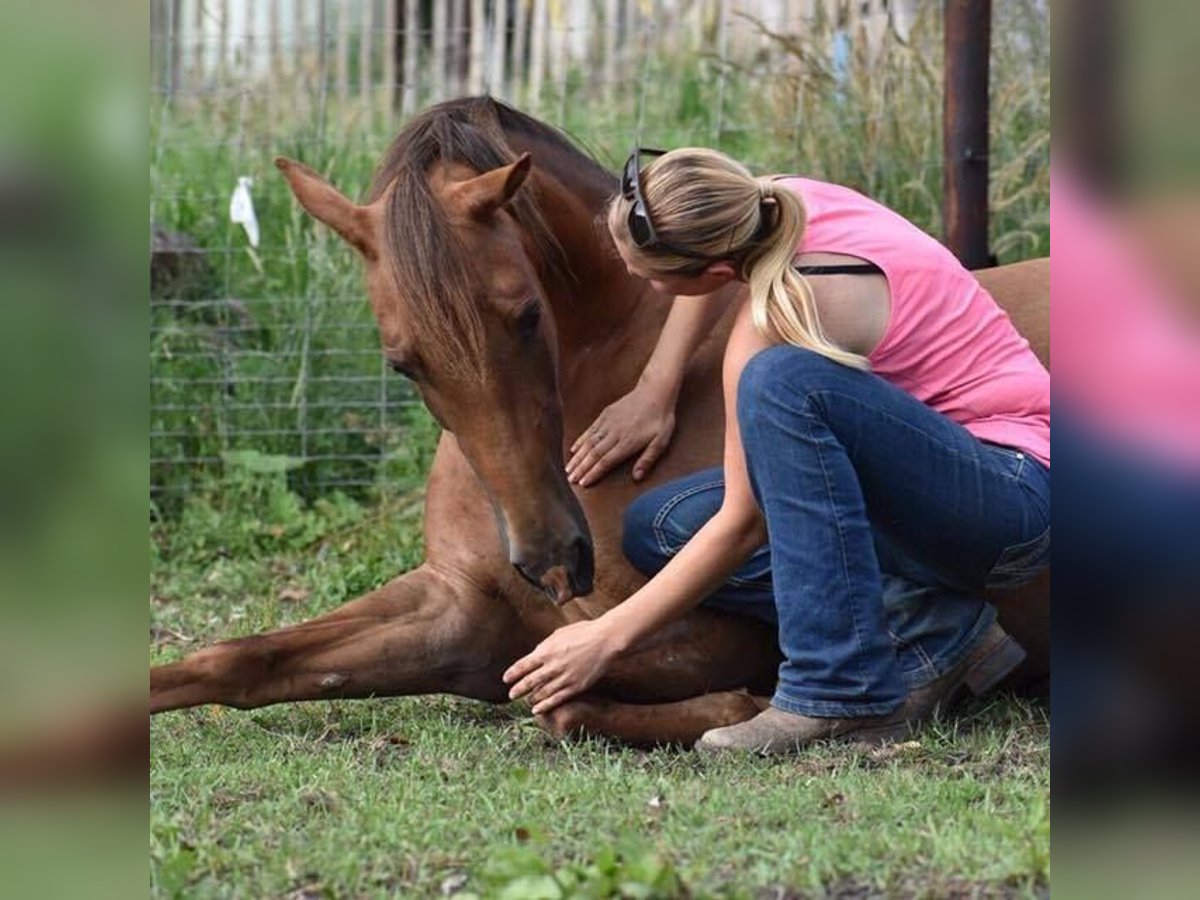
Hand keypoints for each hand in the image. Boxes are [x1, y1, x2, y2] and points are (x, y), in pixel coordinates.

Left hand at [503, 619, 618, 713]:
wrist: (606, 640)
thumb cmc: (583, 632)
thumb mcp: (559, 633)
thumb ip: (545, 645)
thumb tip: (535, 654)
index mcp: (546, 650)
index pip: (523, 665)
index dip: (513, 674)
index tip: (506, 679)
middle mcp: (552, 665)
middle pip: (529, 681)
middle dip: (518, 690)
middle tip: (511, 695)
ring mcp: (564, 677)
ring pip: (542, 693)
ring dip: (531, 698)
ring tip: (527, 702)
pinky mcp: (575, 686)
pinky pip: (556, 699)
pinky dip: (545, 705)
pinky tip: (537, 709)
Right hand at [566, 383, 675, 486]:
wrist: (655, 391)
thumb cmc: (661, 418)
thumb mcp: (661, 441)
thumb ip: (648, 459)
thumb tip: (637, 478)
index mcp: (627, 442)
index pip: (606, 461)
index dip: (593, 473)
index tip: (582, 483)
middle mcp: (614, 433)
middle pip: (593, 454)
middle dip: (581, 468)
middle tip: (570, 480)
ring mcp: (608, 423)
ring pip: (589, 443)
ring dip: (578, 457)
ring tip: (568, 469)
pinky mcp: (606, 414)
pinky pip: (590, 430)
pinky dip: (581, 440)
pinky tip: (574, 449)